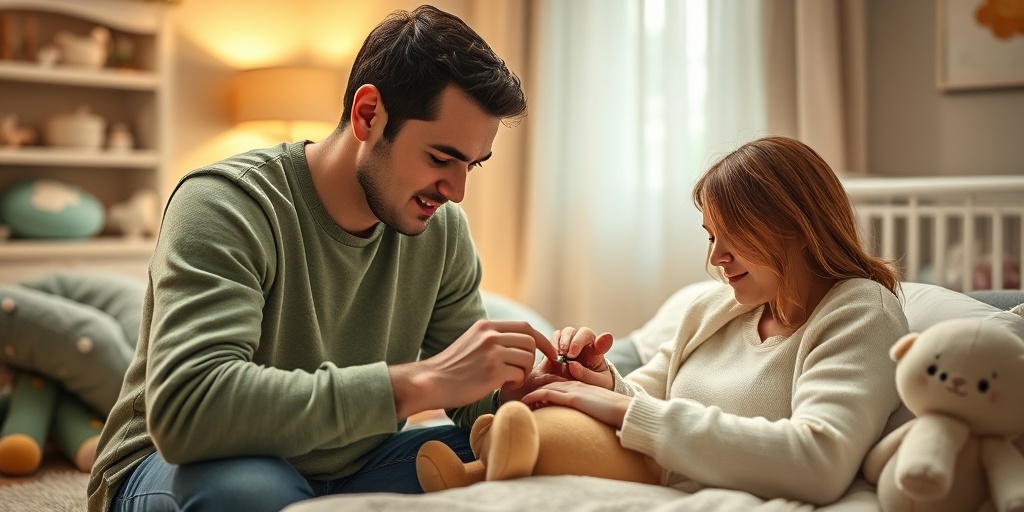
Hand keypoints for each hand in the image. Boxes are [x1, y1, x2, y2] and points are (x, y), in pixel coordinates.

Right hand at [390, 319, 557, 418]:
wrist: (431, 382)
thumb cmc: (451, 367)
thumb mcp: (471, 341)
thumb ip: (492, 338)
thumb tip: (517, 340)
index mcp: (486, 326)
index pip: (524, 326)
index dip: (542, 340)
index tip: (550, 353)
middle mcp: (489, 336)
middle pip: (529, 341)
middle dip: (533, 359)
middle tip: (523, 372)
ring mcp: (491, 353)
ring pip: (527, 358)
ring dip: (524, 372)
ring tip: (510, 380)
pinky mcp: (492, 372)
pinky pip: (519, 375)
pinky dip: (516, 383)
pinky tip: (503, 387)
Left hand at [521, 380, 630, 428]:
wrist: (624, 410)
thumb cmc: (612, 413)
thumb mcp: (594, 408)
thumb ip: (582, 409)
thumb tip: (572, 421)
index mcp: (579, 385)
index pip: (554, 384)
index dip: (540, 389)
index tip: (528, 397)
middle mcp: (574, 384)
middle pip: (546, 383)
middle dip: (531, 388)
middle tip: (517, 396)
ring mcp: (572, 389)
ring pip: (544, 386)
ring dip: (529, 392)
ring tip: (516, 400)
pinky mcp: (572, 397)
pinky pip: (547, 393)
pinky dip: (534, 396)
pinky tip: (524, 402)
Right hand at [550, 326, 614, 388]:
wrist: (575, 395)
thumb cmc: (591, 387)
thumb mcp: (596, 385)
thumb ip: (588, 376)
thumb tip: (573, 365)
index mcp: (597, 353)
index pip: (603, 343)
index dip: (603, 340)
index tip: (605, 340)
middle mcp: (584, 346)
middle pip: (582, 332)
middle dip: (576, 341)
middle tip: (571, 355)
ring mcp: (569, 346)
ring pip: (566, 332)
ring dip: (563, 340)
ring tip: (561, 354)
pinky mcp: (555, 350)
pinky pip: (553, 340)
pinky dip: (552, 345)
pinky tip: (553, 357)